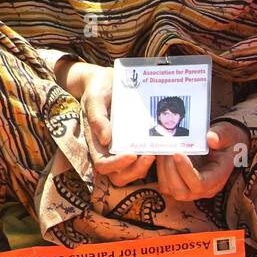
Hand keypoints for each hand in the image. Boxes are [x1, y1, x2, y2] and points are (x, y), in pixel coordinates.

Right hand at [70, 63, 155, 185]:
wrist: (107, 80)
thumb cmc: (98, 88)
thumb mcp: (94, 98)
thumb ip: (97, 117)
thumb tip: (106, 140)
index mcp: (95, 141)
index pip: (102, 164)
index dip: (117, 164)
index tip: (132, 154)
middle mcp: (108, 149)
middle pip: (118, 176)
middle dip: (135, 171)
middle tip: (149, 156)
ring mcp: (121, 148)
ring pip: (131, 173)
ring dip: (144, 168)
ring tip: (155, 152)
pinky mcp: (134, 143)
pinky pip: (142, 160)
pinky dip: (152, 160)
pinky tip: (162, 147)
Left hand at [158, 122, 246, 201]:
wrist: (222, 145)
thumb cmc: (225, 140)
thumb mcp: (228, 134)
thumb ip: (222, 135)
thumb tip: (211, 138)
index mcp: (218, 177)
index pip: (200, 184)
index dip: (186, 171)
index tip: (177, 153)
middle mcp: (204, 189)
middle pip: (181, 191)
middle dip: (169, 170)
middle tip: (167, 150)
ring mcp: (190, 189)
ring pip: (168, 188)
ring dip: (161, 169)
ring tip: (162, 149)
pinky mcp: (178, 184)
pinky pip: (163, 183)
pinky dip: (157, 169)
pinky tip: (158, 153)